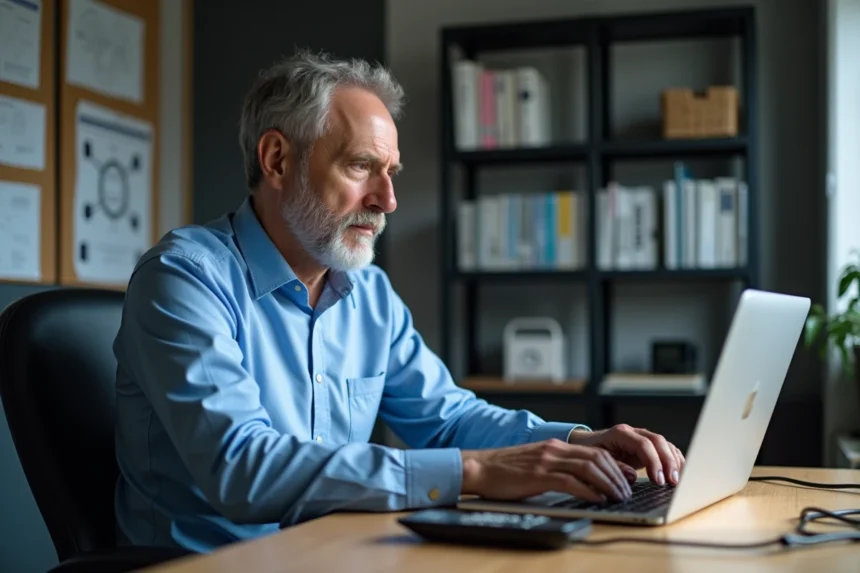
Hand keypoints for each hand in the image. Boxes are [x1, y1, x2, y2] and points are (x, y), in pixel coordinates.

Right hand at [460, 439, 632, 503]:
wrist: (480, 467)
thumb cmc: (506, 470)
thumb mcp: (537, 464)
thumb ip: (557, 468)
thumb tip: (581, 483)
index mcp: (556, 446)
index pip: (595, 452)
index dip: (615, 465)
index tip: (627, 479)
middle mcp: (555, 450)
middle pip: (597, 458)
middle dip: (616, 476)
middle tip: (627, 491)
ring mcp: (547, 461)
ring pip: (588, 468)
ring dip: (607, 483)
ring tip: (618, 497)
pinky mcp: (538, 475)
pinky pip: (570, 481)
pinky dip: (588, 491)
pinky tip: (597, 500)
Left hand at [568, 424, 685, 485]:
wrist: (587, 445)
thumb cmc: (591, 453)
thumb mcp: (597, 461)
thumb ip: (614, 467)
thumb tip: (632, 476)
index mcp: (620, 433)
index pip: (643, 444)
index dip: (653, 462)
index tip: (659, 480)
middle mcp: (634, 432)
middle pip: (658, 441)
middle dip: (668, 462)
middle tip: (673, 482)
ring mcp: (642, 437)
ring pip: (665, 444)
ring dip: (674, 462)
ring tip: (677, 481)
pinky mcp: (648, 446)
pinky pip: (666, 449)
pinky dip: (674, 460)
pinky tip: (678, 473)